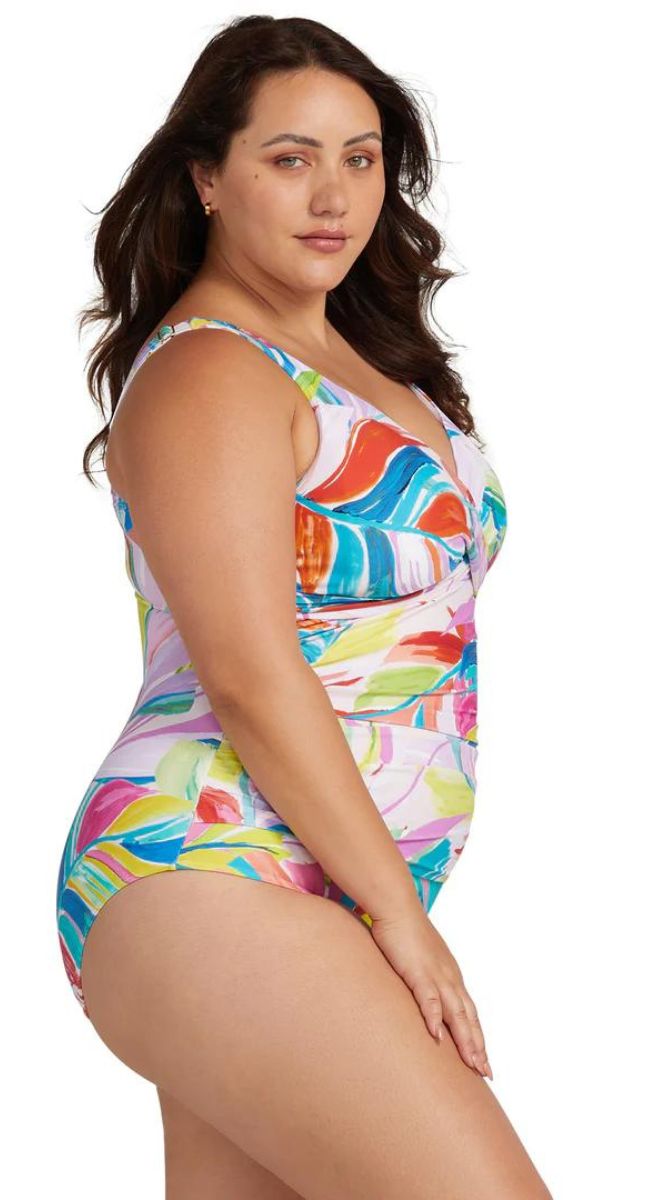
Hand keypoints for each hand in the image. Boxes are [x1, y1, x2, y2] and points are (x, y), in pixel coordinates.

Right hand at [369, 905, 492, 1079]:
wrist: (396, 906)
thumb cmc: (406, 930)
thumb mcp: (420, 959)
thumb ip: (424, 979)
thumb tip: (423, 996)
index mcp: (450, 976)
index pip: (469, 1012)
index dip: (477, 1036)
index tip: (483, 1061)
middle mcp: (449, 977)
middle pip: (468, 1017)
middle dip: (477, 1046)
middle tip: (486, 1072)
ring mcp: (435, 975)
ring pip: (456, 1012)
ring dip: (465, 1039)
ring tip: (472, 1063)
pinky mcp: (417, 971)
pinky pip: (428, 998)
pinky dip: (434, 1017)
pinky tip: (436, 1036)